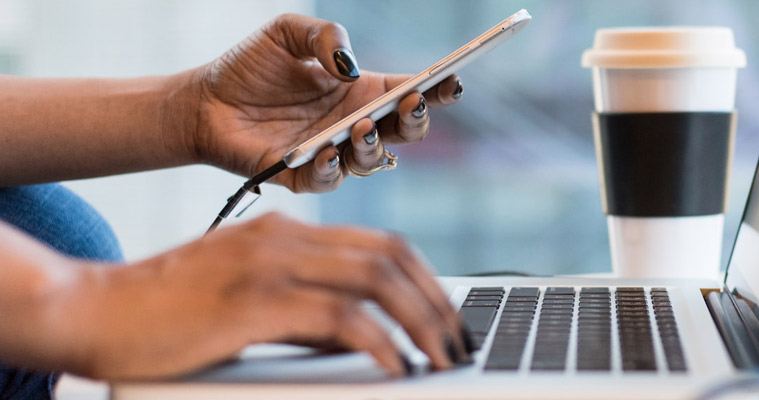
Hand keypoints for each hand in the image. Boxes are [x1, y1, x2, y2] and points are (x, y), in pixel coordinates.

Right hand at [54, 213, 468, 379]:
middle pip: (391, 256)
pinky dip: (380, 342)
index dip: (427, 279)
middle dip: (437, 302)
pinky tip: (396, 366)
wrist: (90, 311)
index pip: (382, 243)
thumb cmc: (165, 315)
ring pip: (377, 280)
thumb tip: (362, 338)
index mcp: (285, 231)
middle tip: (459, 342)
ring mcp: (269, 264)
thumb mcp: (247, 300)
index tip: (449, 317)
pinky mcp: (254, 300)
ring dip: (421, 322)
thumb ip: (303, 309)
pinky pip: (340, 317)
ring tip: (441, 358)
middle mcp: (284, 237)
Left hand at [180, 14, 462, 192]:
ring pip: (373, 161)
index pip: (412, 92)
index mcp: (362, 92)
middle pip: (405, 132)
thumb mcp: (287, 32)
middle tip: (410, 103)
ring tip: (361, 126)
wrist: (202, 102)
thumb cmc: (249, 68)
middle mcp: (354, 125)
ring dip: (374, 145)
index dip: (437, 89)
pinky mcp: (303, 176)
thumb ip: (324, 35)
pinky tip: (326, 150)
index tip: (452, 80)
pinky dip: (332, 168)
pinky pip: (329, 180)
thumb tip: (349, 66)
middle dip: (416, 120)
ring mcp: (333, 153)